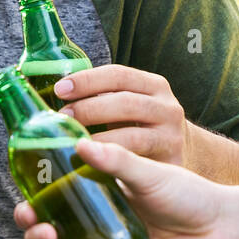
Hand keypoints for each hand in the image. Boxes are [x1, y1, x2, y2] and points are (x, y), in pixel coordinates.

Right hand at [13, 137, 233, 238]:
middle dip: (37, 236)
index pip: (53, 202)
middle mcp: (97, 227)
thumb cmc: (186, 192)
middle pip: (53, 236)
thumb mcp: (149, 172)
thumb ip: (117, 161)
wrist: (222, 224)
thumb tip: (79, 144)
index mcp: (96, 197)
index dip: (33, 206)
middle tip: (39, 229)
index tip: (24, 204)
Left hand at [54, 65, 193, 167]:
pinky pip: (138, 163)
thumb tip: (57, 93)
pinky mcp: (171, 164)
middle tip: (61, 117)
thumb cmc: (141, 127)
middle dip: (89, 108)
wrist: (181, 156)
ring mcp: (171, 136)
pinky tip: (93, 161)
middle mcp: (167, 107)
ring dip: (99, 139)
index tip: (60, 90)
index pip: (118, 75)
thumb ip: (104, 96)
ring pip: (132, 135)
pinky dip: (112, 160)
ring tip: (74, 142)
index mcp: (154, 85)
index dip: (88, 80)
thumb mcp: (130, 105)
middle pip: (125, 102)